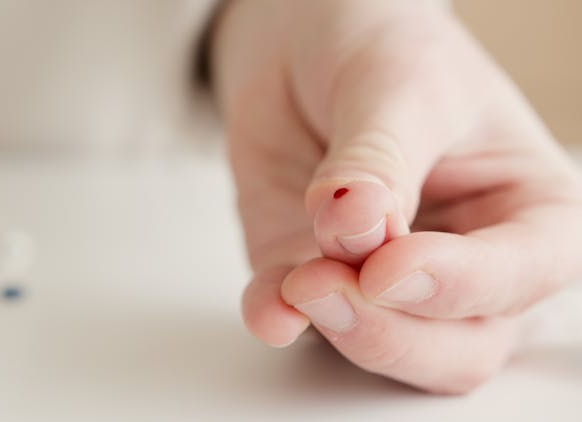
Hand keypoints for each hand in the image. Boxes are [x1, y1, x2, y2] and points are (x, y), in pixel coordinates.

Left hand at [212, 0, 581, 392]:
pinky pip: (302, 323)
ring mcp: (387, 282)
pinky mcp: (317, 278)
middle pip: (459, 348)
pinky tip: (268, 306)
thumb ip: (381, 161)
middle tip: (332, 285)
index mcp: (526, 209)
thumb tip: (357, 223)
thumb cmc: (385, 49)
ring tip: (296, 285)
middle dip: (393, 332)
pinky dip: (282, 320)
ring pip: (386, 352)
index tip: (389, 265)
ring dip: (339, 331)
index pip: (519, 274)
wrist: (308, 46)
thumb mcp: (397, 85)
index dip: (457, 284)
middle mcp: (464, 262)